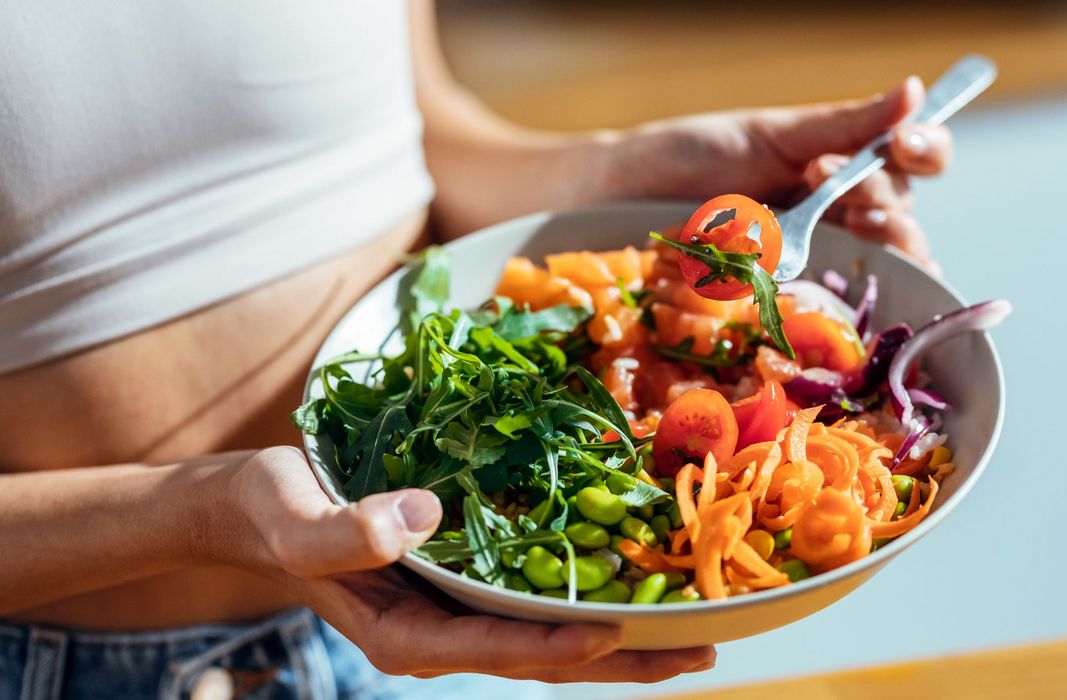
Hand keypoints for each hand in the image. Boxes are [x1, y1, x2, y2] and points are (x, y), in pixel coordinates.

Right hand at [222, 447, 715, 681]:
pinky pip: (536, 601)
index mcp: (405, 636)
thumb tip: (418, 519)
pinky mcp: (467, 583)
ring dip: (621, 638)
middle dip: (622, 662)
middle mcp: (441, 635)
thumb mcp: (296, 520)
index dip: (556, 647)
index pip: (494, 650)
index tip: (617, 634)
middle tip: (700, 649)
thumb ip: (344, 534)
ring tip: (692, 629)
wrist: (262, 507)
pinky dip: (587, 598)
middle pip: (543, 660)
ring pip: (549, 636)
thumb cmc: (273, 513)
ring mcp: (458, 613)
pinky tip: (633, 583)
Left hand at [597, 76, 950, 269]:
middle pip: (902, 214)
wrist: (622, 197)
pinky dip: (864, 301)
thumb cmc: (690, 157)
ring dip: (885, 240)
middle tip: (832, 178)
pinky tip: (868, 291)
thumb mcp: (770, 134)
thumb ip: (841, 123)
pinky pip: (843, 308)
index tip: (902, 142)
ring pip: (885, 261)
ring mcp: (817, 260)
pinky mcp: (790, 301)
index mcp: (840, 168)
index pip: (911, 161)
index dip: (924, 150)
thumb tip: (912, 90)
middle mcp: (839, 216)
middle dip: (884, 195)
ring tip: (854, 220)